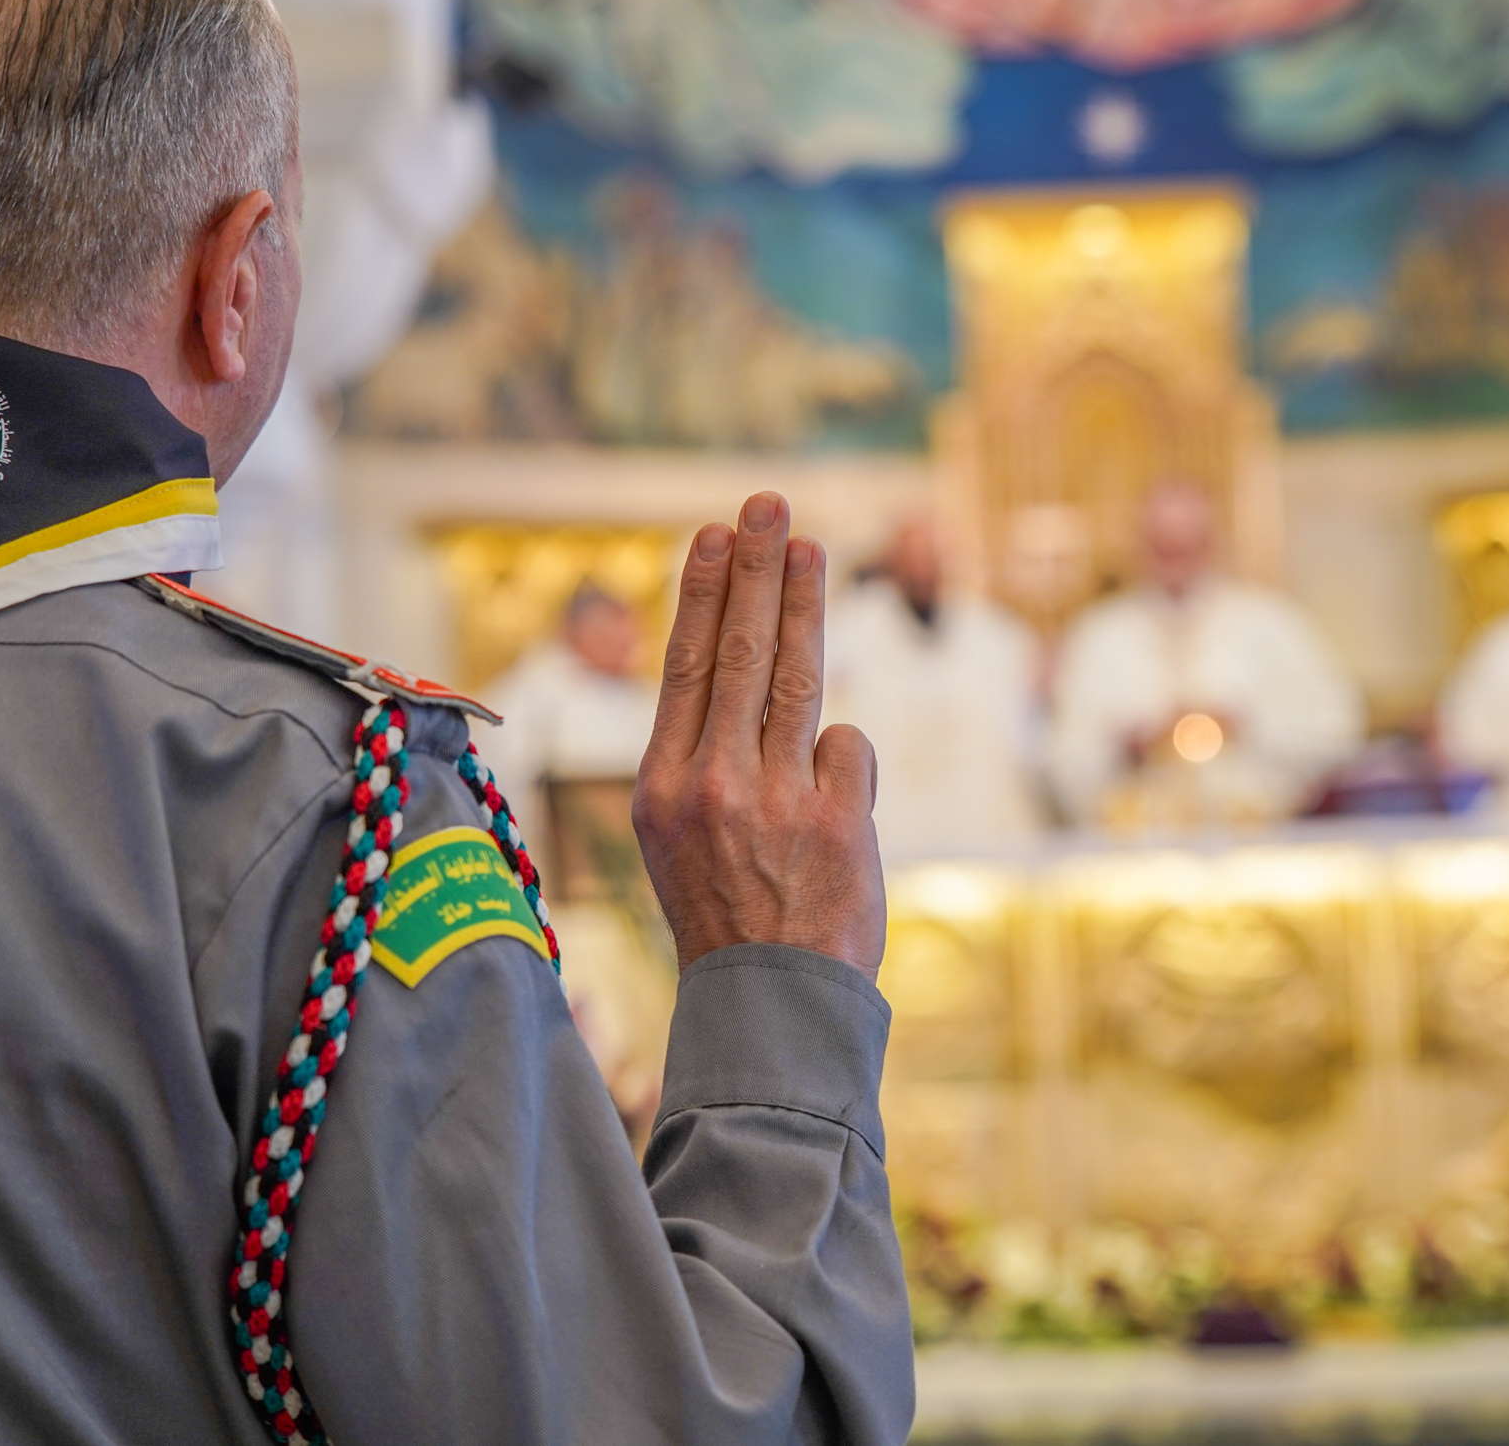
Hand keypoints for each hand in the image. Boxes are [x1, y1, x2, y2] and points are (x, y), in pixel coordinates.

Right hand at [632, 492, 886, 978]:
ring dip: (804, 601)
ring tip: (809, 542)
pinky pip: (847, 752)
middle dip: (756, 568)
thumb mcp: (679, 835)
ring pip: (795, 676)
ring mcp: (772, 800)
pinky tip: (828, 803)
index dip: (701, 593)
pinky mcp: (833, 819)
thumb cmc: (728, 912)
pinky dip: (843, 765)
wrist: (770, 1004)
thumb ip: (707, 754)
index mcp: (661, 787)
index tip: (714, 534)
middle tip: (767, 503)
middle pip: (738, 651)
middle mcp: (710, 785)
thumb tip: (750, 662)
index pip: (684, 667)